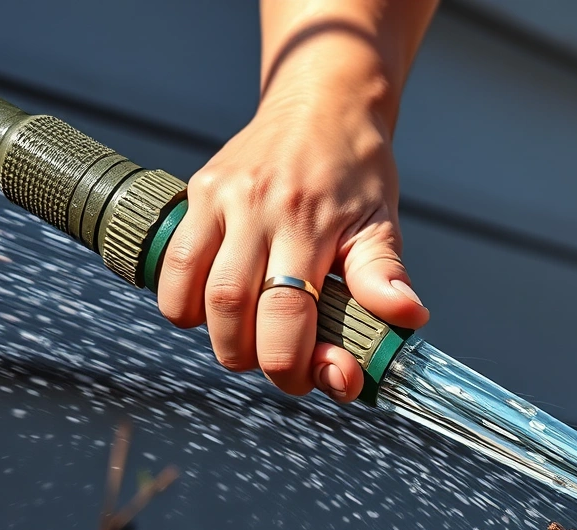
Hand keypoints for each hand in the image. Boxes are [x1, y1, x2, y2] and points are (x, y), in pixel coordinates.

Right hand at [157, 7, 432, 402]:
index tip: (327, 379)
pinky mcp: (196, 194)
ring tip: (251, 342)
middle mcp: (257, 209)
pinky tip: (213, 312)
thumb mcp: (383, 221)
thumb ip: (385, 274)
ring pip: (193, 293)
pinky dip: (182, 303)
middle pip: (232, 310)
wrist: (324, 103)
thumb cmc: (358, 171)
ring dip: (217, 337)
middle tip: (286, 367)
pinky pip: (169, 264)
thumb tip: (408, 317)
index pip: (288, 311)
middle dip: (257, 358)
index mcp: (309, 221)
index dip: (298, 363)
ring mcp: (220, 200)